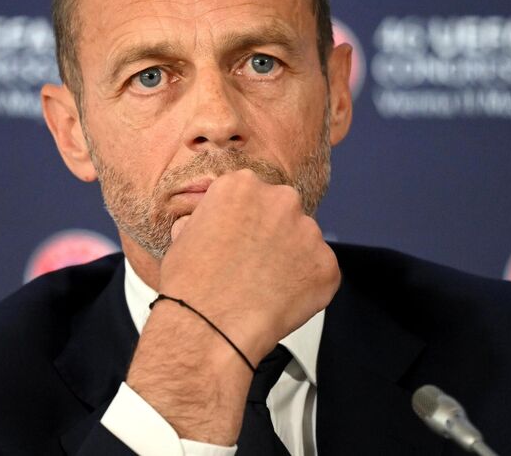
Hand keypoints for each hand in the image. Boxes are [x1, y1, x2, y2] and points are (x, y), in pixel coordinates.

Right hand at [124, 168, 338, 444]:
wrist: (208, 326)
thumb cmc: (190, 284)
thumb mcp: (183, 234)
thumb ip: (210, 218)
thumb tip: (216, 224)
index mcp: (242, 185)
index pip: (253, 194)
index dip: (246, 221)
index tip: (240, 240)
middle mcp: (281, 199)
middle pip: (283, 212)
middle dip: (273, 235)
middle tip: (254, 265)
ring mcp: (309, 232)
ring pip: (304, 242)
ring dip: (291, 260)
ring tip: (266, 289)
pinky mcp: (327, 266)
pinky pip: (320, 273)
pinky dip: (306, 287)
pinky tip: (280, 302)